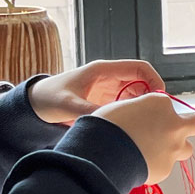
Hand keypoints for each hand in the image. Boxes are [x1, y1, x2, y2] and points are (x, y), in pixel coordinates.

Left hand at [28, 60, 165, 123]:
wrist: (34, 104)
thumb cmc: (49, 98)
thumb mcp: (68, 105)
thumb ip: (90, 111)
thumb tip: (113, 120)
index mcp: (103, 70)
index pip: (139, 67)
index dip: (154, 79)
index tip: (160, 98)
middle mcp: (109, 78)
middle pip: (141, 82)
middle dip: (150, 97)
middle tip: (153, 116)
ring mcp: (108, 90)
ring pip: (135, 95)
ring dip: (141, 107)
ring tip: (143, 123)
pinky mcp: (104, 101)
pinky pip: (125, 105)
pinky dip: (131, 113)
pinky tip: (131, 126)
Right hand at [92, 91, 194, 184]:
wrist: (103, 154)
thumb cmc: (105, 126)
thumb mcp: (122, 107)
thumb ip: (141, 110)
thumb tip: (143, 118)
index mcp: (160, 103)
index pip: (167, 104)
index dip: (158, 112)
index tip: (148, 118)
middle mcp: (173, 124)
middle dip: (192, 125)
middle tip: (177, 130)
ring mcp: (172, 148)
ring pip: (186, 149)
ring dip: (175, 149)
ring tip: (154, 153)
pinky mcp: (166, 169)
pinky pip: (164, 167)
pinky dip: (155, 166)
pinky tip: (138, 165)